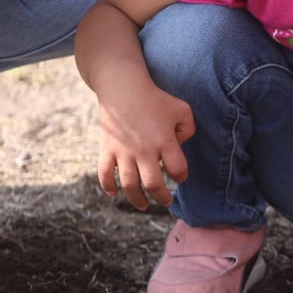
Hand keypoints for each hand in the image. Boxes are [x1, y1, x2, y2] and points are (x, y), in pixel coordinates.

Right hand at [96, 84, 194, 209]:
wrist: (123, 87)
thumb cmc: (156, 99)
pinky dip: (107, 186)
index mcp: (164, 141)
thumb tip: (180, 148)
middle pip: (154, 184)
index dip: (182, 176)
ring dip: (137, 199)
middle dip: (162, 198)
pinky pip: (104, 173)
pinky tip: (113, 193)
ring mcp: (123, 151)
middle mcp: (143, 150)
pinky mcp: (106, 149)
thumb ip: (189, 130)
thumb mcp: (182, 110)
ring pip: (129, 185)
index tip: (180, 176)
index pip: (178, 170)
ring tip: (143, 206)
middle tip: (166, 201)